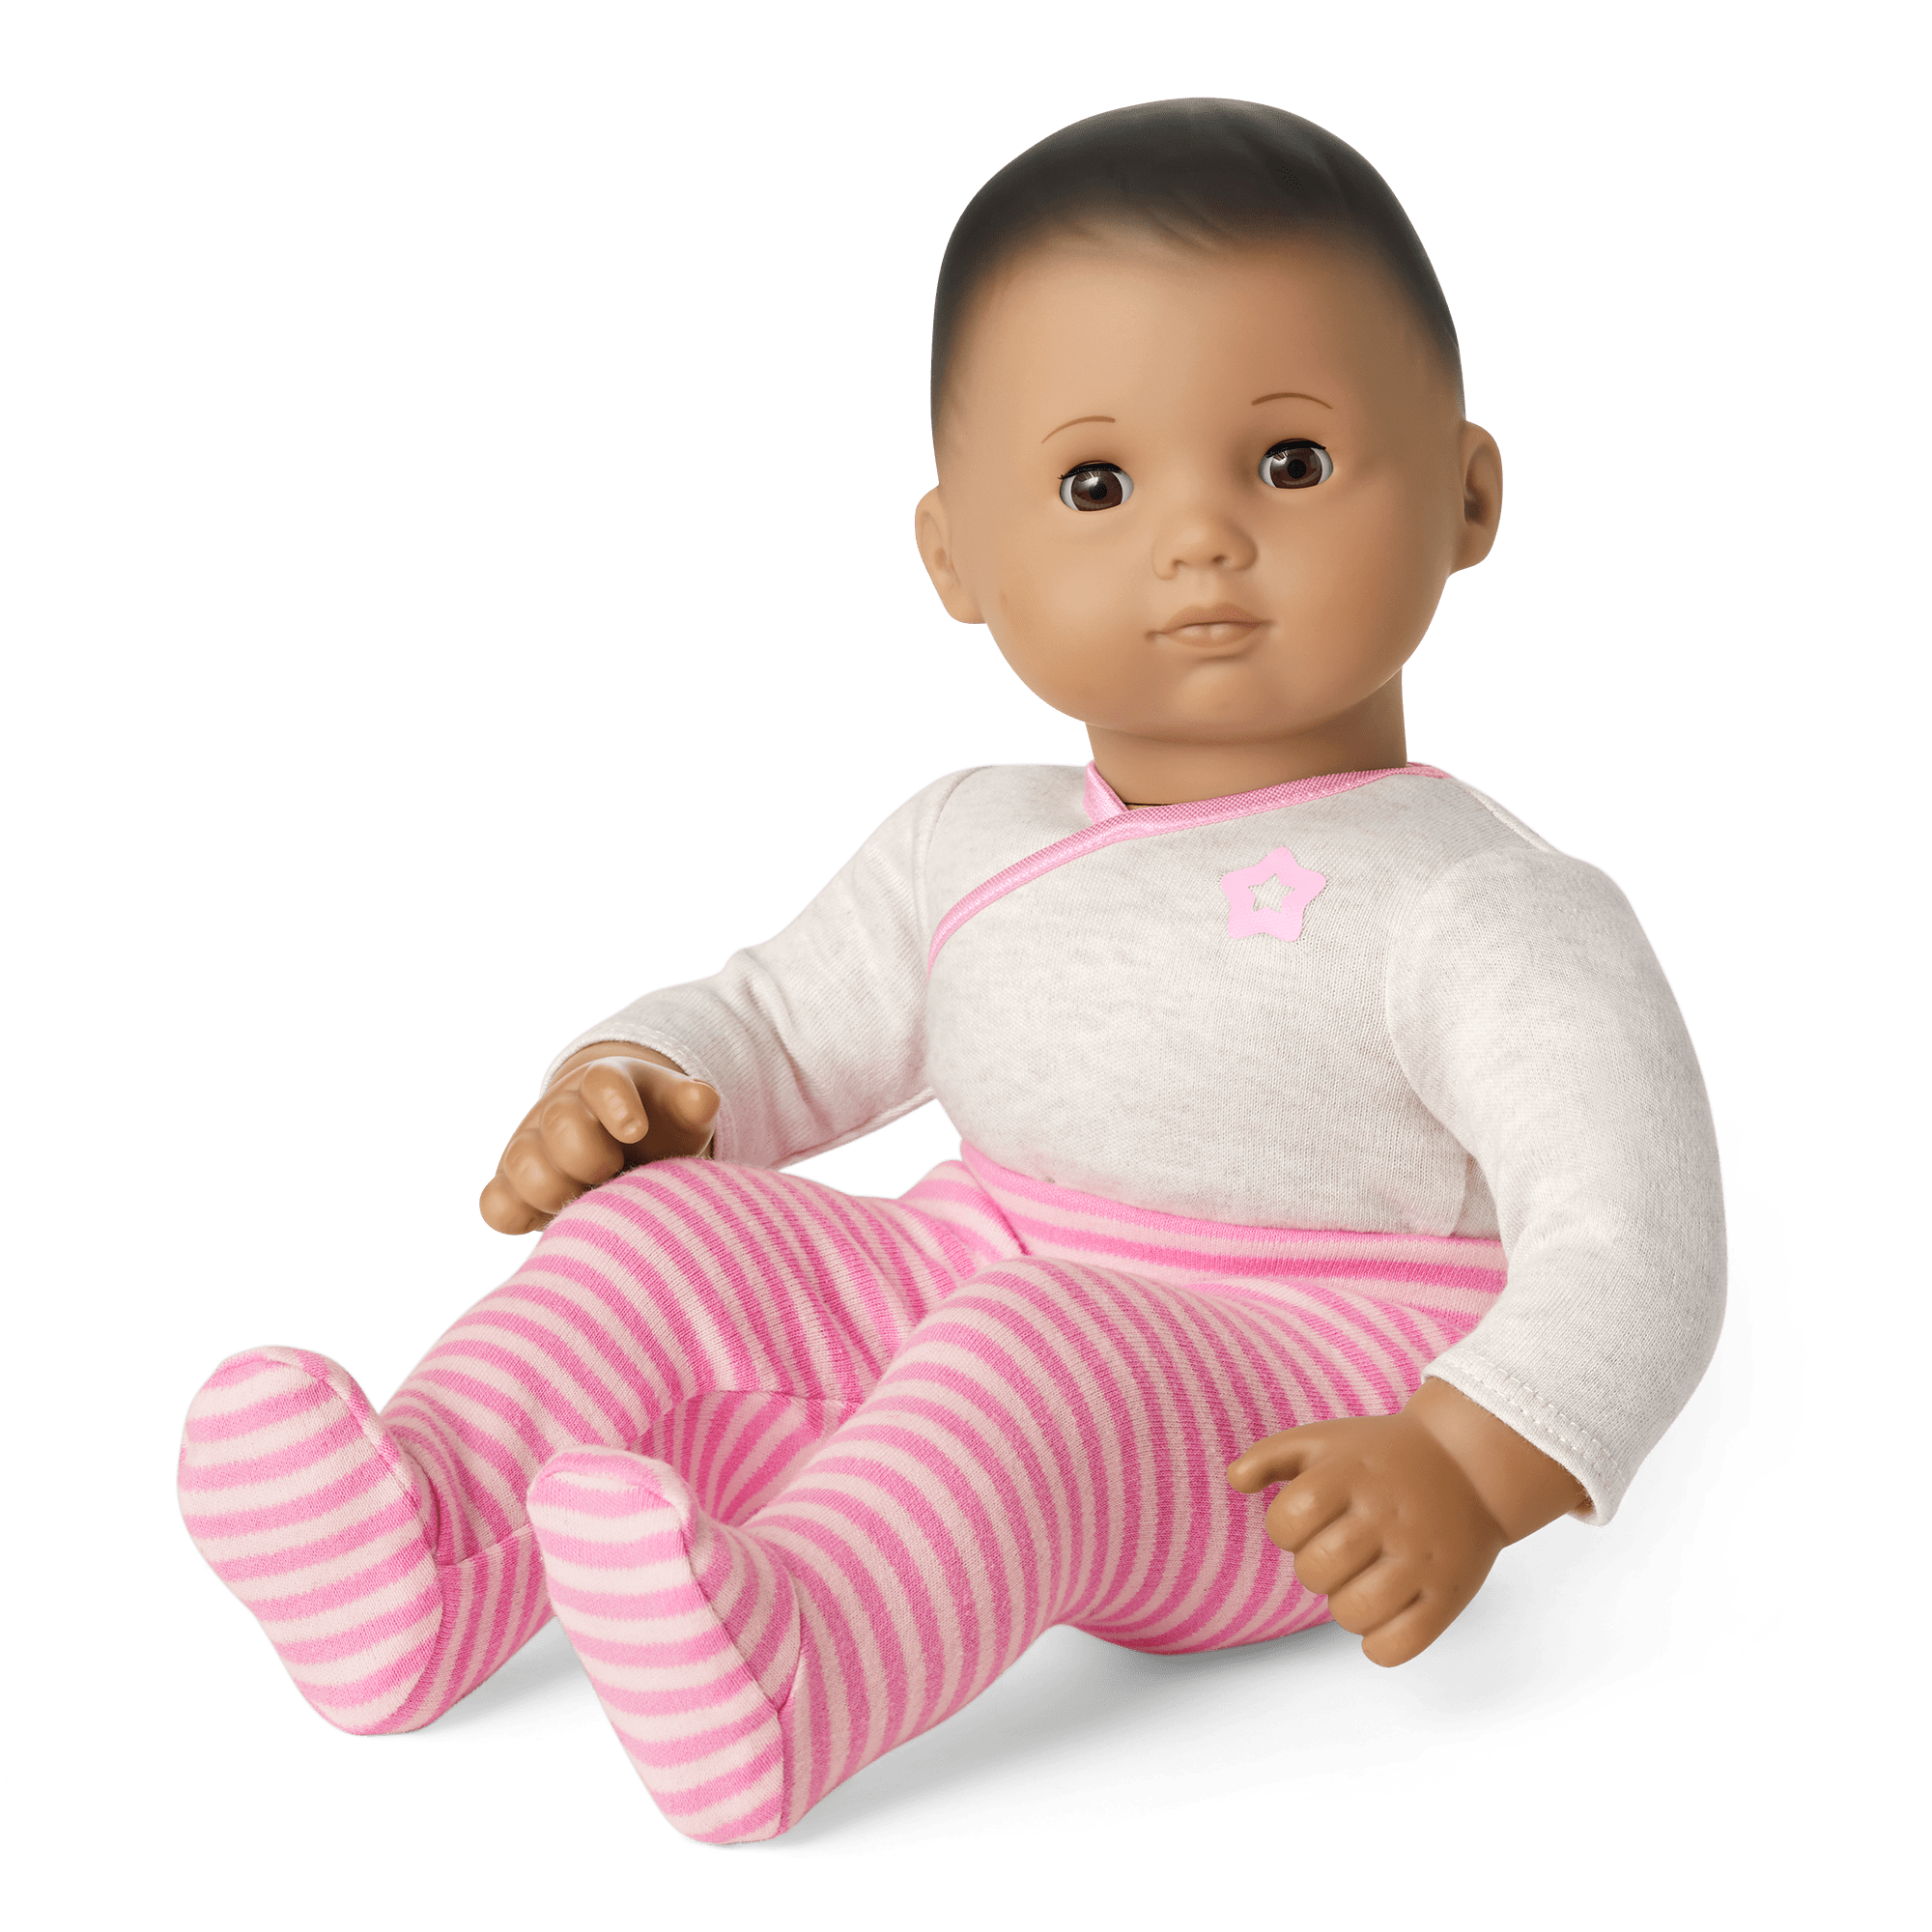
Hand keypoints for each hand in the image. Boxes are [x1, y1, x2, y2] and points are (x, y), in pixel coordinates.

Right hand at [479, 1044, 720, 1234]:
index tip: (636, 1132)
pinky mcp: (512, 1186)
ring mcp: (530, 1146)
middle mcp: (560, 1109)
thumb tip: (702, 1100)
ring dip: (556, 1189)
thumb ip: (693, 1105)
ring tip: (587, 1201)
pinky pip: (495, 1205)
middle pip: (561, 1124)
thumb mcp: (681, 1115)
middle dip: (591, 1156)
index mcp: (604, 1084)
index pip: (602, 1082)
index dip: (617, 1105)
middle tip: (614, 1174)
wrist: (618, 1143)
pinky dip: (515, 1215)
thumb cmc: (658, 1128)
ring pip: (521, 1163)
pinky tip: (550, 1219)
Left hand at [1226, 1379, 1586, 1666]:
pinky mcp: (1449, 1593)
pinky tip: (1384, 1618)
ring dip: (1345, 1606)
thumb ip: (1272, 1454)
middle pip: (1316, 1570)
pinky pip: (1398, 1647)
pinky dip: (1380, 1645)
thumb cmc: (1382, 1456)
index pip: (1287, 1520)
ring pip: (1353, 1614)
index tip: (1308, 1522)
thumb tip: (1234, 1480)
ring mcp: (1420, 1556)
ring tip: (1361, 1583)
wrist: (1469, 1463)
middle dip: (1315, 1568)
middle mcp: (1386, 1513)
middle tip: (1339, 1553)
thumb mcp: (1328, 1439)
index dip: (1286, 1529)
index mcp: (1350, 1473)